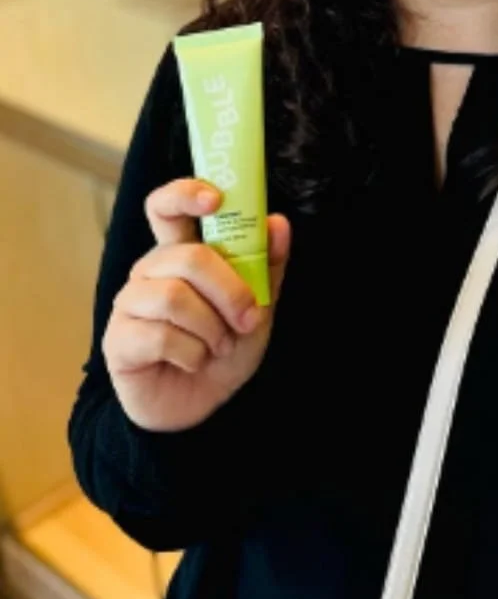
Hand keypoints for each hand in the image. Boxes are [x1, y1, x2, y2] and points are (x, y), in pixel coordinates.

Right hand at [103, 179, 290, 431]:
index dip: (185, 194)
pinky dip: (192, 353)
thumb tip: (277, 222)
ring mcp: (129, 303)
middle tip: (249, 319)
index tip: (215, 199)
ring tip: (218, 345)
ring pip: (174, 297)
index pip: (166, 206)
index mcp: (181, 252)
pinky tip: (194, 362)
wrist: (203, 405)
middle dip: (230, 290)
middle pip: (187, 256)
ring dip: (211, 328)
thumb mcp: (258, 305)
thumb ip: (267, 265)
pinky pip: (160, 336)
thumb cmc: (226, 346)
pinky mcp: (118, 339)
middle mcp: (150, 270)